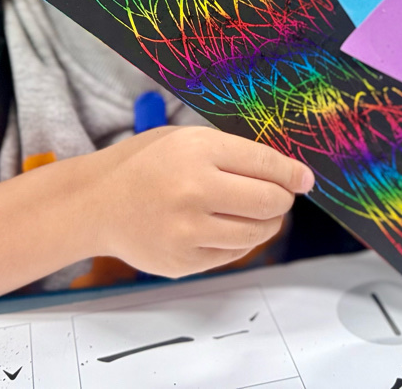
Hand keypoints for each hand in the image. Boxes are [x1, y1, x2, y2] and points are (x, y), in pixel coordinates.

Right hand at [86, 126, 312, 277]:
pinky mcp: (183, 262)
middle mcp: (194, 192)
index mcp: (197, 152)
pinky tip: (227, 226)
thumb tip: (290, 175)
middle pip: (269, 202)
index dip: (292, 173)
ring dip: (267, 222)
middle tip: (278, 194)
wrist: (96, 202)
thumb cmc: (145, 163)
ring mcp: (187, 232)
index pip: (265, 163)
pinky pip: (233, 254)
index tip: (306, 179)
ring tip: (257, 210)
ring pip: (257, 233)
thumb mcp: (187, 140)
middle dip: (282, 198)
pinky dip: (241, 241)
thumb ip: (234, 153)